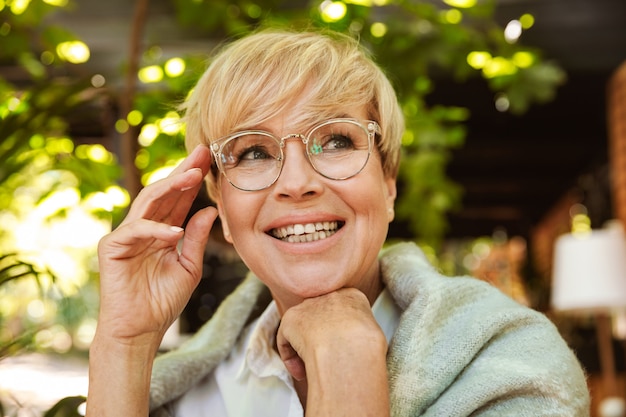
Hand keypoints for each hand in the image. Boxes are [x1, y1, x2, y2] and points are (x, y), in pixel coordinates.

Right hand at [96, 145, 216, 344]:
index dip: (193, 179)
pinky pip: (135, 231)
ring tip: (193, 175)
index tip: (211, 159)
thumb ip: (197, 239)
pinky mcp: (112, 248)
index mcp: (161, 231)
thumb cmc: (162, 302)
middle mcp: (143, 228)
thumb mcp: (189, 267)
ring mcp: (126, 235)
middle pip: (163, 192)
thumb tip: (210, 211)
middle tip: (202, 153)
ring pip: (148, 202)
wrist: (140, 331)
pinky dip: (156, 230)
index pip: (178, 199)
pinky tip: (176, 230)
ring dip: (171, 187)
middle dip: (183, 172)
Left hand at [276, 288, 389, 415]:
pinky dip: (291, 358)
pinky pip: (286, 341)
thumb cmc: (366, 346)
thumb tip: (357, 344)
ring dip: (305, 348)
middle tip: (325, 357)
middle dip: (320, 337)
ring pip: (303, 328)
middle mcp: (328, 296)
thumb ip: (361, 332)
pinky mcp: (291, 319)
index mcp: (352, 296)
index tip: (340, 347)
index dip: (338, 332)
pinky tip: (301, 372)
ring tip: (313, 367)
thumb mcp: (373, 333)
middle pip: (320, 317)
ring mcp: (308, 306)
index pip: (342, 311)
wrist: (349, 348)